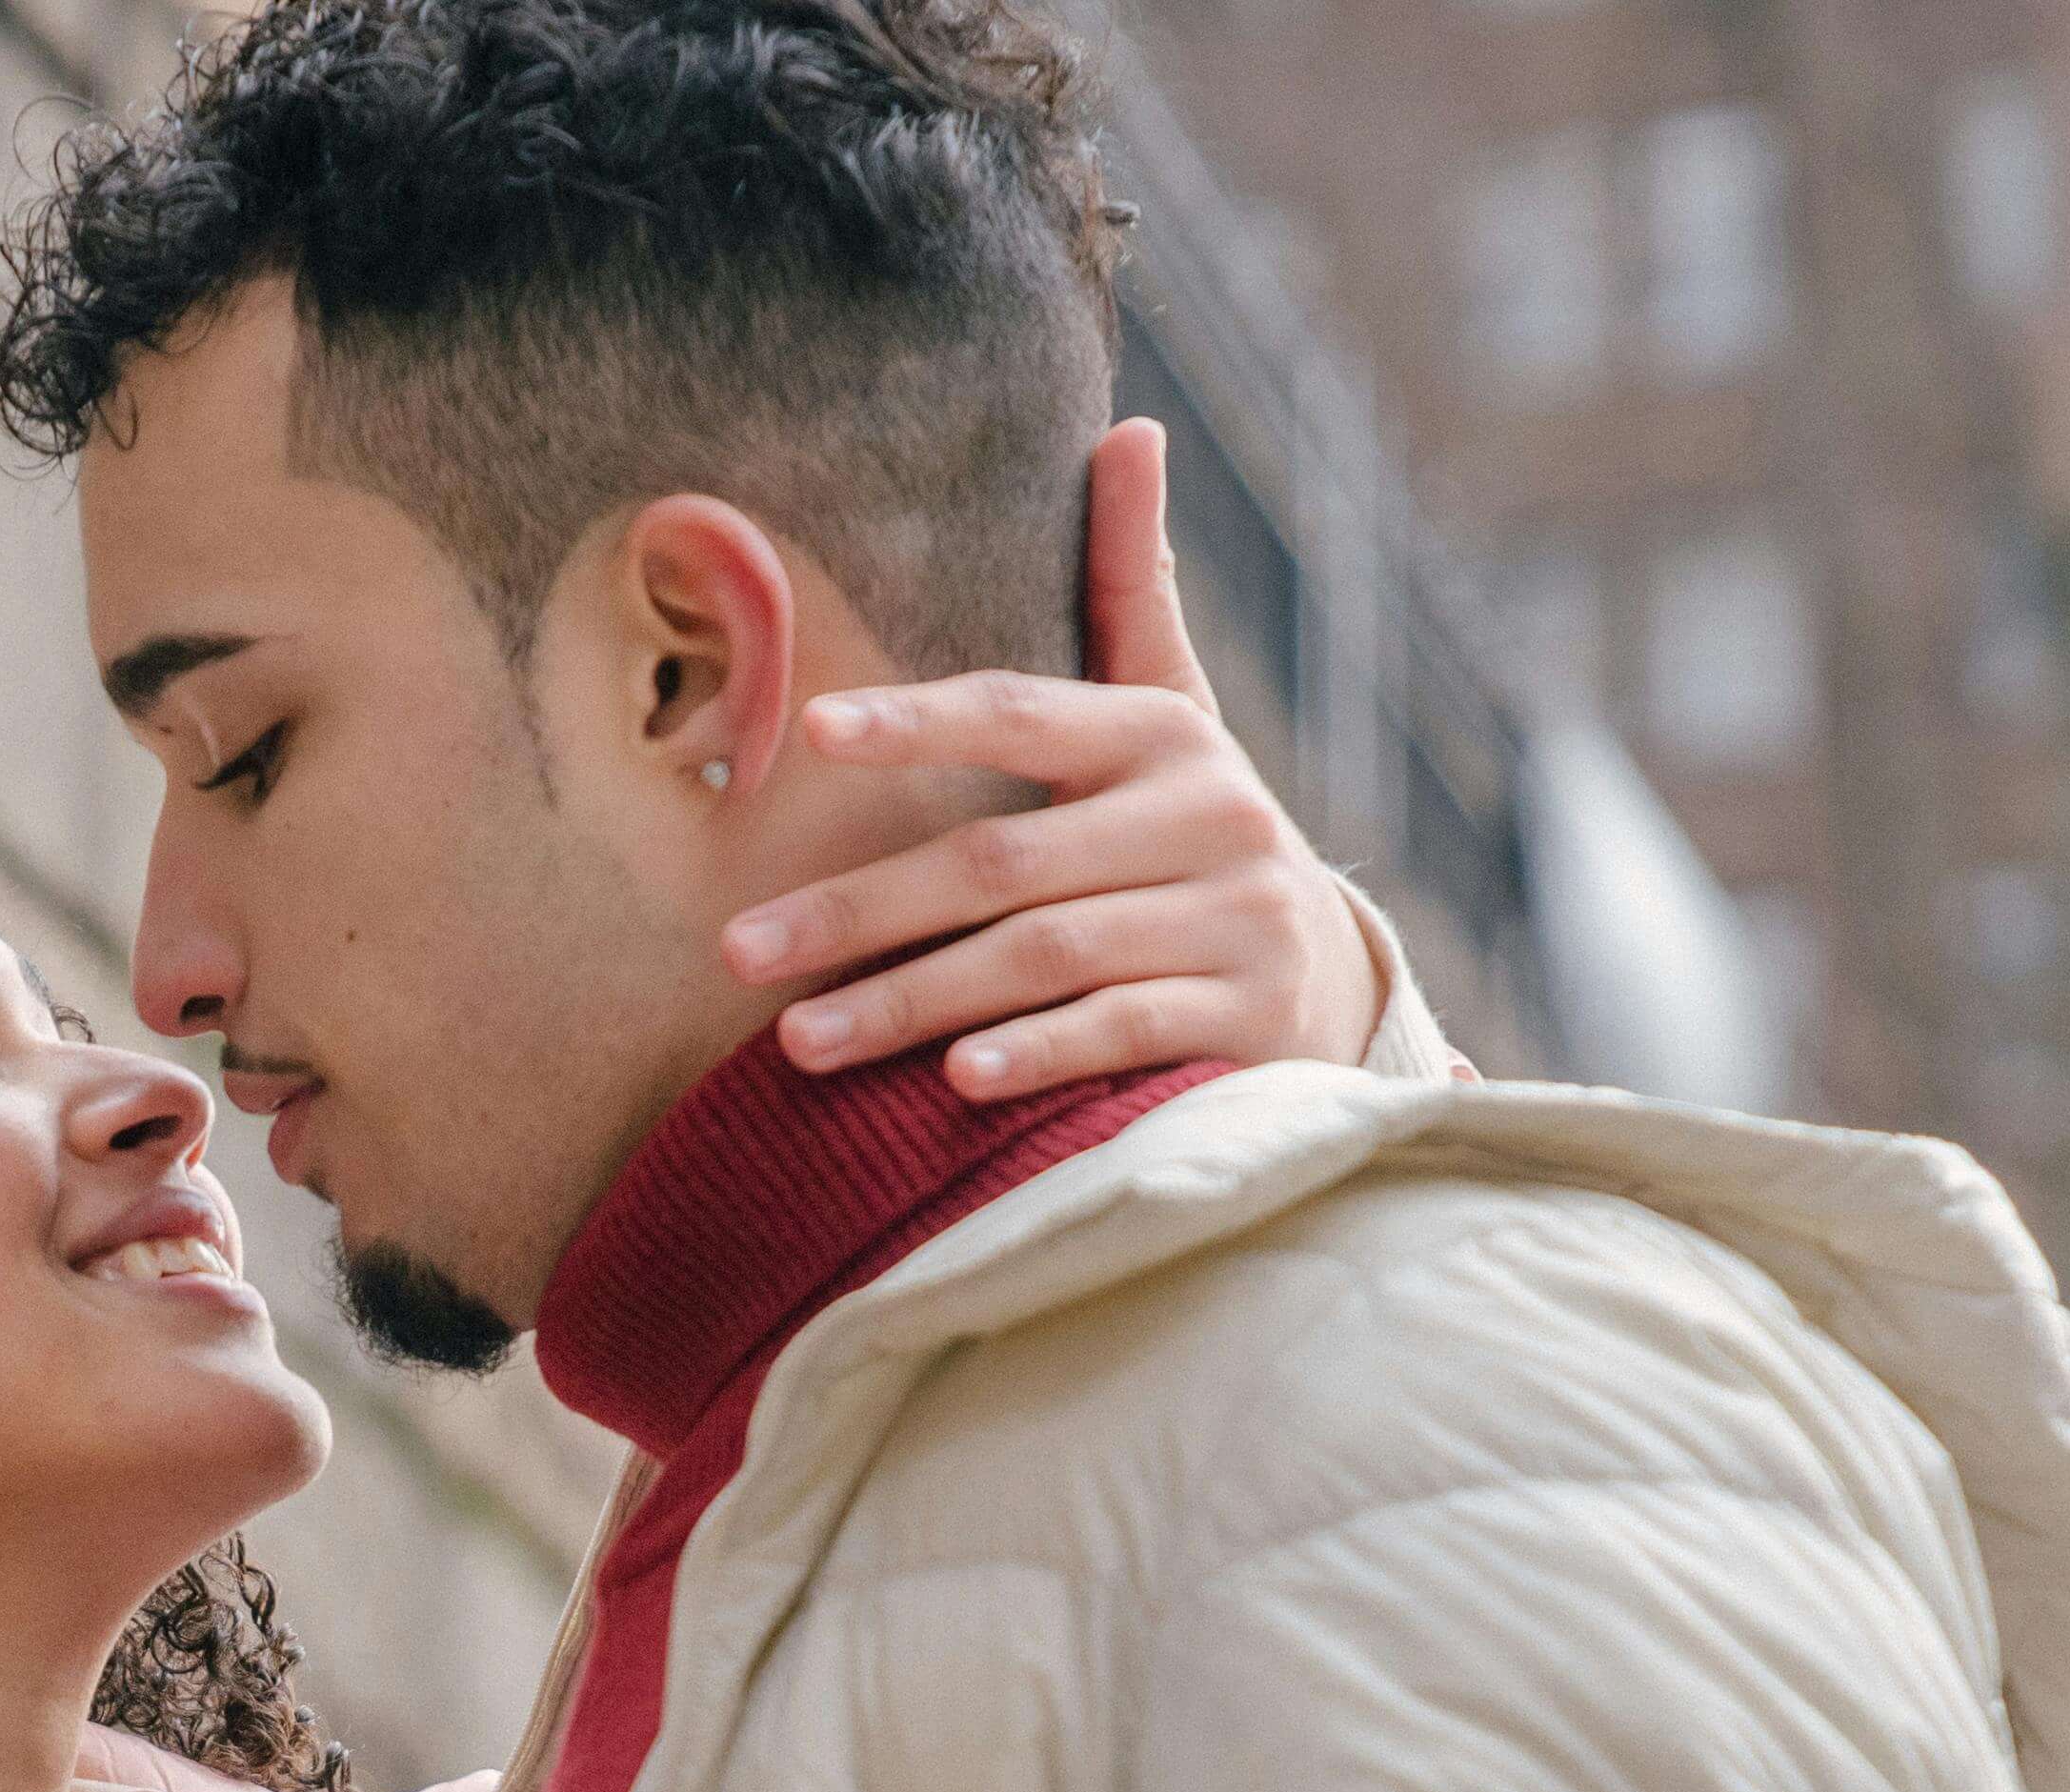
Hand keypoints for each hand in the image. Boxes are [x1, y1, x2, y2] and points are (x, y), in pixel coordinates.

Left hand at [720, 416, 1385, 1098]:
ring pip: (1045, 958)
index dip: (918, 719)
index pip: (1021, 712)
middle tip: (738, 948)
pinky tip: (950, 1083)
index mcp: (1164, 736)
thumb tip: (1129, 430)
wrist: (1330, 981)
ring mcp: (1234, 921)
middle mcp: (1206, 818)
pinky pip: (1121, 1035)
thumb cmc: (1193, 840)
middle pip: (1002, 862)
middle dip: (861, 910)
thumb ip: (1131, 590)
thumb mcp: (1173, 715)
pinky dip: (1037, 1057)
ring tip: (796, 1044)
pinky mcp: (1248, 1019)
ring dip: (913, 1001)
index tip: (812, 729)